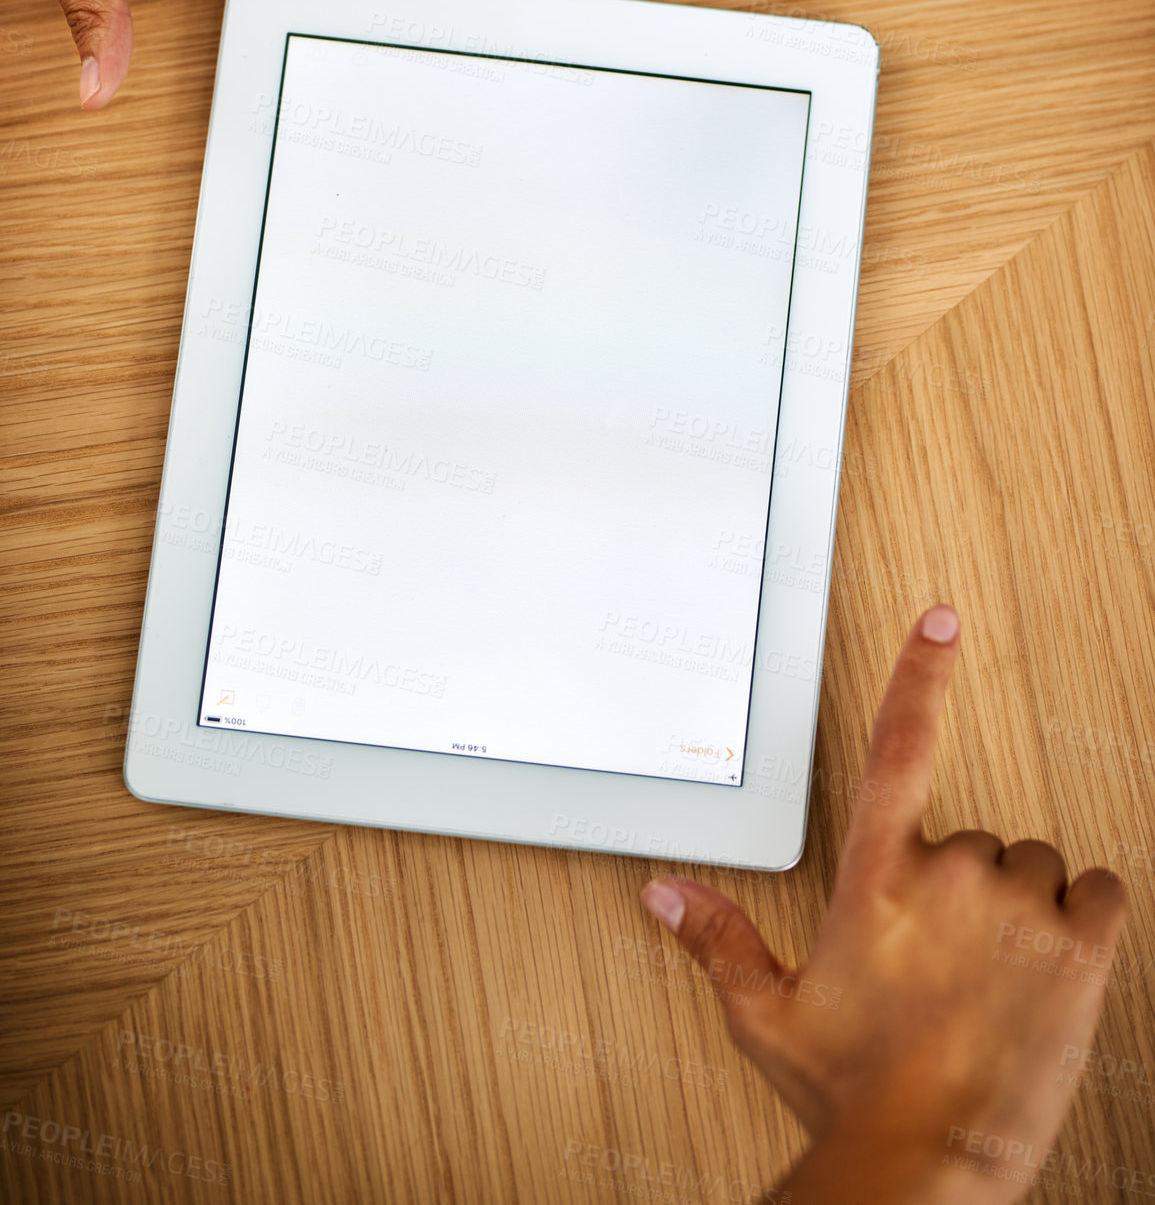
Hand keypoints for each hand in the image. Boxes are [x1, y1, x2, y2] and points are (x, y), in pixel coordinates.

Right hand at [640, 607, 1127, 1203]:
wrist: (928, 1159)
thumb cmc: (853, 1092)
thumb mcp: (770, 1014)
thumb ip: (718, 939)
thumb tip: (664, 894)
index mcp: (874, 877)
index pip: (895, 744)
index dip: (918, 672)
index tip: (941, 620)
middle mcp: (946, 875)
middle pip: (975, 836)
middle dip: (965, 886)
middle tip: (945, 958)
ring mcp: (1016, 907)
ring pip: (1036, 866)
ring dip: (1022, 907)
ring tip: (992, 976)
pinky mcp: (1080, 947)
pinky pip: (1103, 892)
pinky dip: (1087, 920)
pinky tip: (1052, 963)